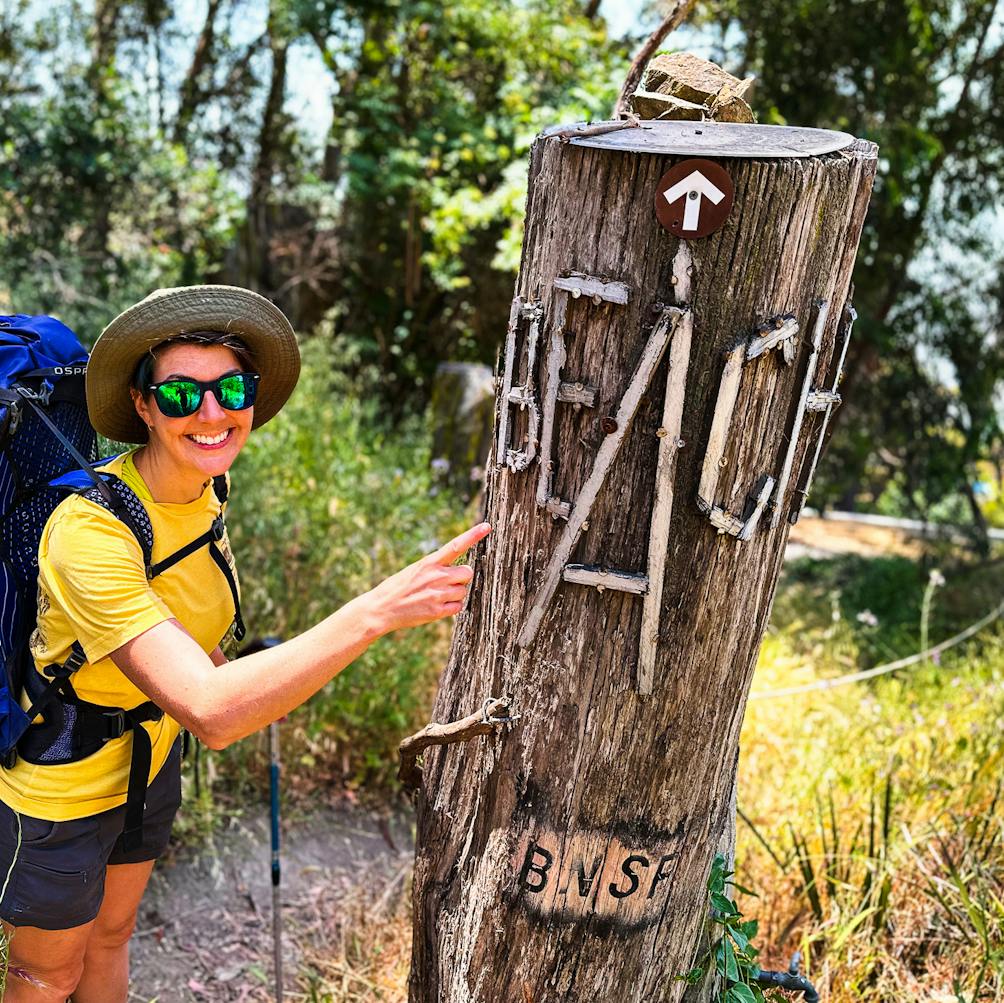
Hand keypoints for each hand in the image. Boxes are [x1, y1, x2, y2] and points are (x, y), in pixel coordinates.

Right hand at [364, 522, 490, 634]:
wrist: (381, 608)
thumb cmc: (399, 588)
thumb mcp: (415, 570)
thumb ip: (436, 568)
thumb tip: (458, 573)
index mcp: (429, 562)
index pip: (456, 545)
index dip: (472, 535)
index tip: (487, 526)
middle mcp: (436, 576)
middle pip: (467, 573)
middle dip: (461, 578)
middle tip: (446, 583)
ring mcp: (438, 594)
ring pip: (463, 591)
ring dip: (455, 594)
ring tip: (435, 596)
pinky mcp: (437, 611)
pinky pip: (458, 607)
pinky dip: (451, 608)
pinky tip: (435, 607)